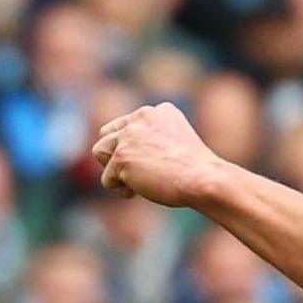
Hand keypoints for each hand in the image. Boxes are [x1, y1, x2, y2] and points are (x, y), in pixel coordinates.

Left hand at [92, 102, 224, 207]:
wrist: (203, 179)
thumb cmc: (196, 171)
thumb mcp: (176, 145)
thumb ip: (153, 141)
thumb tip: (125, 159)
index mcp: (159, 111)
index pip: (127, 125)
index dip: (134, 147)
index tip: (153, 162)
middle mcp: (142, 117)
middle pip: (107, 135)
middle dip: (116, 155)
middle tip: (138, 172)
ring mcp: (130, 136)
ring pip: (99, 151)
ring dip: (113, 169)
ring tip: (135, 182)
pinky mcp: (122, 157)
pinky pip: (107, 179)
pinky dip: (120, 189)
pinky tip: (139, 192)